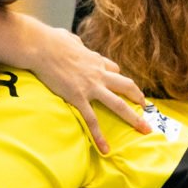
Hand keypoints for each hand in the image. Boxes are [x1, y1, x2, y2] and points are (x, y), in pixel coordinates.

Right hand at [30, 27, 148, 152]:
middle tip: (146, 107)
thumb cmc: (50, 40)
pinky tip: (105, 149)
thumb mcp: (68, 38)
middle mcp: (98, 73)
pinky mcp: (78, 97)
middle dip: (139, 97)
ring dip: (134, 117)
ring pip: (118, 104)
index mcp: (95, 59)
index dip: (117, 77)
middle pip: (126, 85)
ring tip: (144, 129)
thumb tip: (69, 40)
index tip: (119, 84)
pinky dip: (99, 136)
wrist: (41, 47)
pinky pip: (92, 120)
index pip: (113, 69)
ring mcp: (90, 87)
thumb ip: (73, 42)